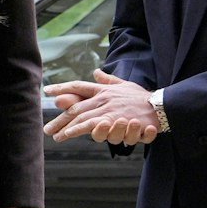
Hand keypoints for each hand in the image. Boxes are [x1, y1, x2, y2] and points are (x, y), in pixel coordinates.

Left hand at [43, 70, 160, 145]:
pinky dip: (77, 129)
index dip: (62, 88)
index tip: (48, 91)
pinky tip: (68, 134)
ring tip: (55, 135)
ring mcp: (106, 109)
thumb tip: (96, 72)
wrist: (159, 106)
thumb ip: (108, 80)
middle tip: (47, 128)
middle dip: (60, 118)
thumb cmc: (143, 97)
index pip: (78, 87)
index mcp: (103, 89)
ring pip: (80, 118)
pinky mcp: (111, 120)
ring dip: (65, 127)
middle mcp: (102, 98)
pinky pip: (90, 125)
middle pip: (75, 107)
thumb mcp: (124, 85)